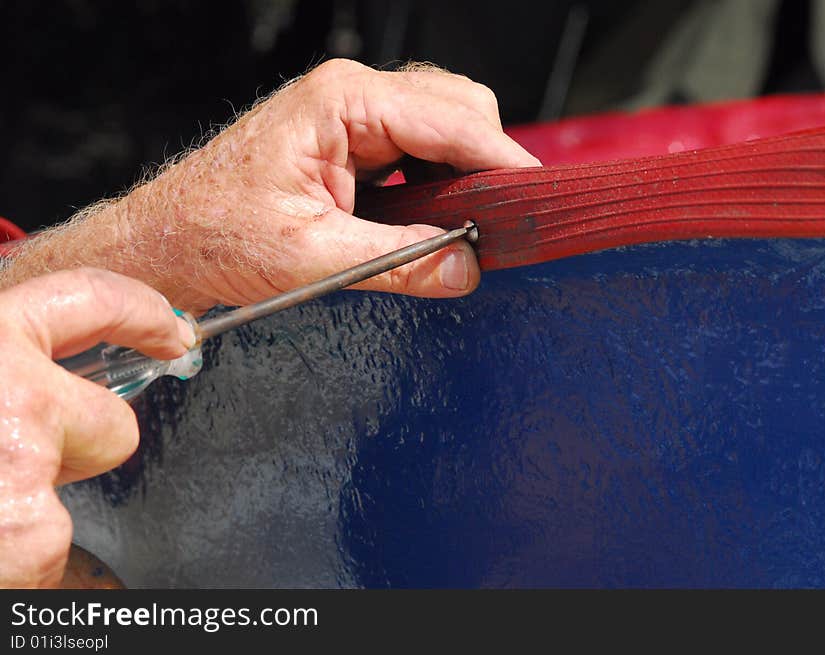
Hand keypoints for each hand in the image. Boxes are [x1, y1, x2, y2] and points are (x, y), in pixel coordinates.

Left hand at [0, 59, 540, 312]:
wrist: (167, 238)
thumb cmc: (215, 233)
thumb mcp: (313, 256)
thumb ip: (399, 261)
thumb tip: (467, 267)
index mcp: (343, 102)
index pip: (452, 120)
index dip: (502, 160)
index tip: (535, 200)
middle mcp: (351, 95)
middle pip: (458, 108)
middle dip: (487, 162)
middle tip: (499, 222)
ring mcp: (351, 113)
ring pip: (444, 123)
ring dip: (464, 171)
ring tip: (469, 224)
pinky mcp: (350, 139)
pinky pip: (420, 145)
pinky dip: (441, 178)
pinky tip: (437, 216)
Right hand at [0, 268, 193, 586]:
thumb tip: (39, 370)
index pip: (89, 299)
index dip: (141, 314)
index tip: (170, 331)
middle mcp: (7, 389)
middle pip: (113, 422)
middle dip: (79, 451)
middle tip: (15, 465)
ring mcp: (20, 459)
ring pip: (74, 495)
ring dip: (30, 513)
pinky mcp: (26, 531)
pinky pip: (49, 550)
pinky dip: (15, 560)